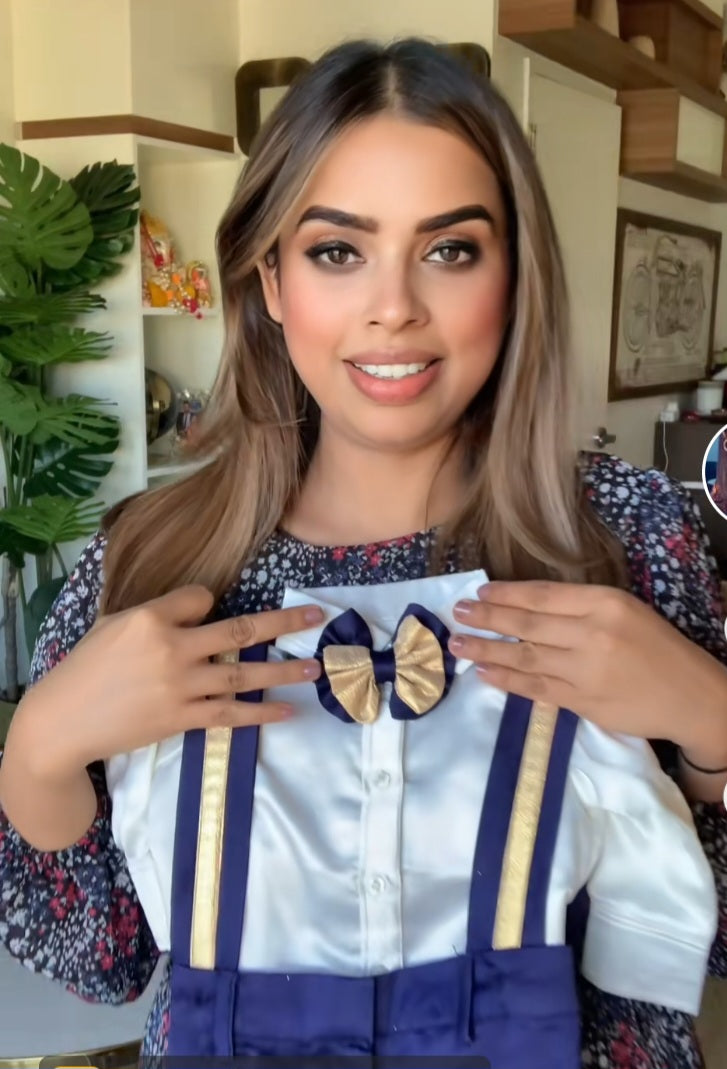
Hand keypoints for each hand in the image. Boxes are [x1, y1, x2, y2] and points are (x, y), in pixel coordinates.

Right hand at [14, 586, 322, 779]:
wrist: (65, 719)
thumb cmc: (88, 667)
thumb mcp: (117, 624)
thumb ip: (161, 614)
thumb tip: (204, 605)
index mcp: (153, 618)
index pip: (202, 599)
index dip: (209, 604)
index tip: (208, 612)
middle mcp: (173, 648)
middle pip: (239, 630)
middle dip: (283, 623)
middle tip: (317, 617)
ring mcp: (181, 686)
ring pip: (242, 673)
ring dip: (282, 671)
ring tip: (314, 669)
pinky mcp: (182, 718)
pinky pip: (230, 714)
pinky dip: (261, 712)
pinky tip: (287, 710)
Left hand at [448, 581, 726, 753]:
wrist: (689, 696)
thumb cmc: (656, 647)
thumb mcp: (625, 610)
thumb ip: (580, 607)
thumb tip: (526, 605)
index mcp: (604, 603)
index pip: (543, 595)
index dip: (506, 594)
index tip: (479, 592)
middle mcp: (592, 633)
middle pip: (526, 623)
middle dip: (486, 618)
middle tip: (457, 613)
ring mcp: (584, 670)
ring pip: (524, 656)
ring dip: (486, 650)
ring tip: (458, 645)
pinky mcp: (581, 702)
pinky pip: (535, 688)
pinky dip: (506, 680)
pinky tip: (484, 673)